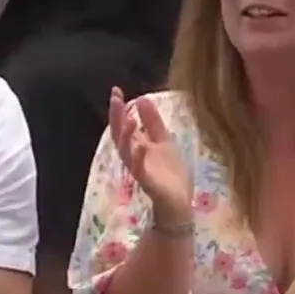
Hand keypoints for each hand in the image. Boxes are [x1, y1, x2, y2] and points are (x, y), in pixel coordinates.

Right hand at [108, 88, 190, 218]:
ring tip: (126, 118)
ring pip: (126, 151)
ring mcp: (140, 170)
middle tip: (115, 98)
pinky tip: (142, 145)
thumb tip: (141, 98)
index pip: (124, 125)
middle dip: (117, 117)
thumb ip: (153, 122)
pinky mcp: (148, 183)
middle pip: (120, 135)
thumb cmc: (170, 174)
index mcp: (138, 146)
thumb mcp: (164, 141)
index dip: (119, 109)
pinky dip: (140, 158)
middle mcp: (134, 157)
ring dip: (125, 135)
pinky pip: (141, 170)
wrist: (179, 202)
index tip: (116, 91)